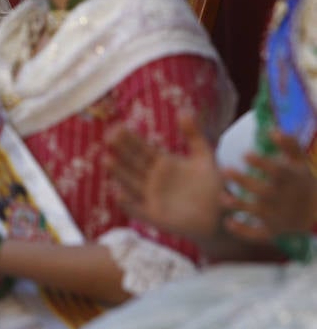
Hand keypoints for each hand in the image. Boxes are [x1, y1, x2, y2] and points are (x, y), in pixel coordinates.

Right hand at [104, 111, 222, 239]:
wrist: (221, 216)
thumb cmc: (212, 186)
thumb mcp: (204, 157)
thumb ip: (194, 136)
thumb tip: (184, 112)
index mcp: (162, 163)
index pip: (141, 148)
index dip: (129, 138)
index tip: (117, 126)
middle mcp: (152, 179)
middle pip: (133, 163)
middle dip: (120, 151)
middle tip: (108, 137)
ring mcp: (152, 197)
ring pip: (130, 183)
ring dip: (119, 173)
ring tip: (107, 160)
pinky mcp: (155, 216)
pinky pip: (138, 210)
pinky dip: (128, 204)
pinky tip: (118, 195)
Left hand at [221, 131, 316, 242]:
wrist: (316, 215)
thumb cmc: (301, 182)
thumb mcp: (299, 163)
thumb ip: (289, 145)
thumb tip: (273, 129)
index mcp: (289, 180)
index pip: (277, 171)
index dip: (263, 163)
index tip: (245, 154)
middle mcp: (283, 199)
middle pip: (264, 191)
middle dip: (245, 181)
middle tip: (225, 170)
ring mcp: (277, 217)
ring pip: (257, 212)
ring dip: (240, 205)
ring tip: (223, 197)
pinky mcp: (271, 232)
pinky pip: (257, 234)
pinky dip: (243, 231)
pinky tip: (228, 222)